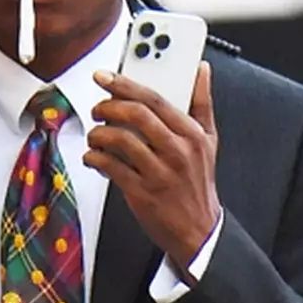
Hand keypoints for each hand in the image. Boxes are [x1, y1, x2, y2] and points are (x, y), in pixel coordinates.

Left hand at [84, 62, 219, 274]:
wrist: (198, 231)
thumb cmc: (198, 184)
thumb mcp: (209, 141)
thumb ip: (202, 103)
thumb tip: (201, 70)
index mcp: (192, 134)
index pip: (155, 100)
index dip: (125, 84)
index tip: (106, 77)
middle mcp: (177, 151)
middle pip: (137, 115)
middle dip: (109, 107)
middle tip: (97, 108)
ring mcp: (159, 173)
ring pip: (121, 141)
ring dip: (99, 134)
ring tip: (94, 136)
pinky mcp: (142, 194)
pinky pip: (112, 168)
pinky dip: (96, 159)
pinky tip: (93, 158)